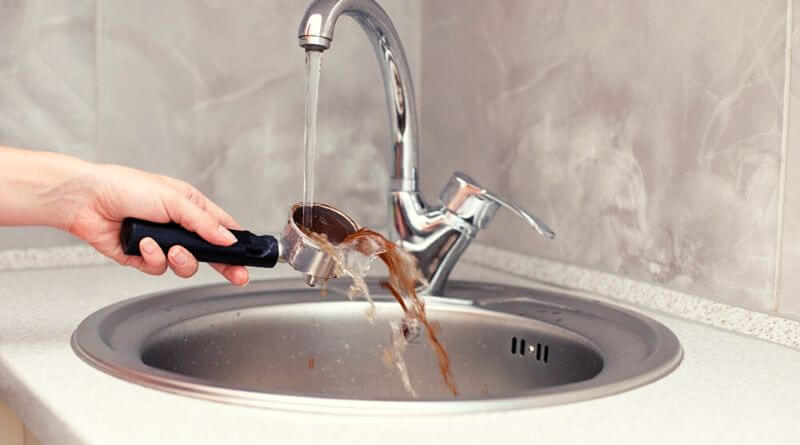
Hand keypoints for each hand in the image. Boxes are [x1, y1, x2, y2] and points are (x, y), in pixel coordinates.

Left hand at [62, 164, 249, 284]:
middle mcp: (177, 226)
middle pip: (208, 252)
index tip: (248, 256)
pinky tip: (143, 244)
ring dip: (180, 259)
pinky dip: (152, 258)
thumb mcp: (174, 200)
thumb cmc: (125, 187)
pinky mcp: (142, 257)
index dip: (235, 242)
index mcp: (189, 206)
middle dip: (223, 265)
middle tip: (237, 275)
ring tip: (169, 248)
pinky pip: (159, 267)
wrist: (86, 201)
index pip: (221, 227)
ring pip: (185, 264)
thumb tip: (227, 238)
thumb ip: (203, 223)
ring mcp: (161, 243)